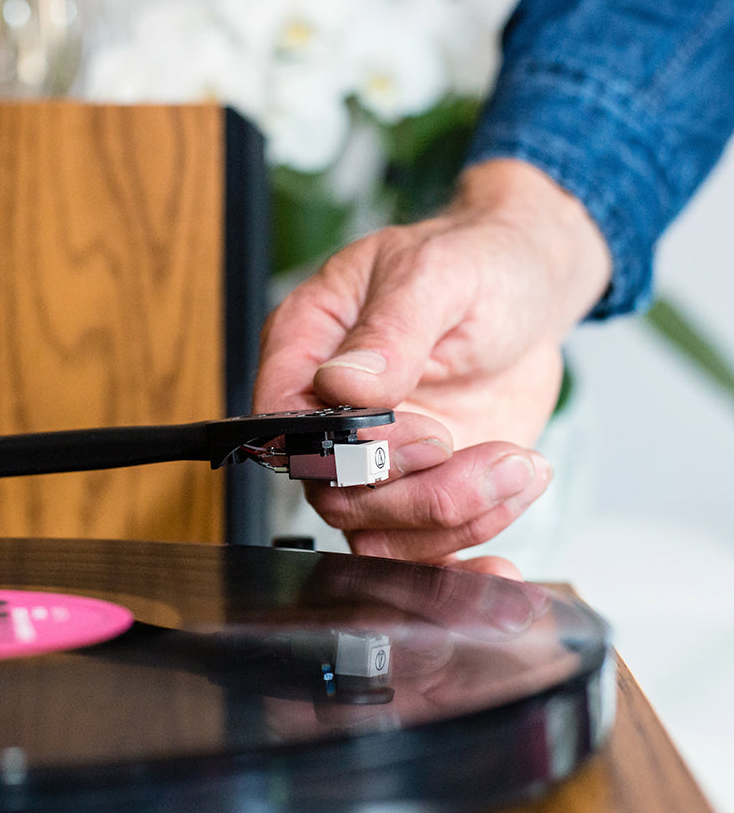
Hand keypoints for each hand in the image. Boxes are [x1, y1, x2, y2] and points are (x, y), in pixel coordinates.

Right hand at [253, 159, 611, 571]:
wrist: (527, 293)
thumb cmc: (472, 264)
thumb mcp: (437, 273)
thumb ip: (391, 330)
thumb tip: (343, 385)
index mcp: (307, 349)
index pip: (286, 424)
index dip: (345, 448)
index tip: (426, 430)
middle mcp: (329, 416)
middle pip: (334, 494)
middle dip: (416, 490)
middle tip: (482, 450)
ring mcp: (374, 461)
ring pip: (377, 534)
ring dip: (454, 517)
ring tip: (518, 466)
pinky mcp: (419, 488)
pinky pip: (423, 548)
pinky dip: (469, 544)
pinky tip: (510, 523)